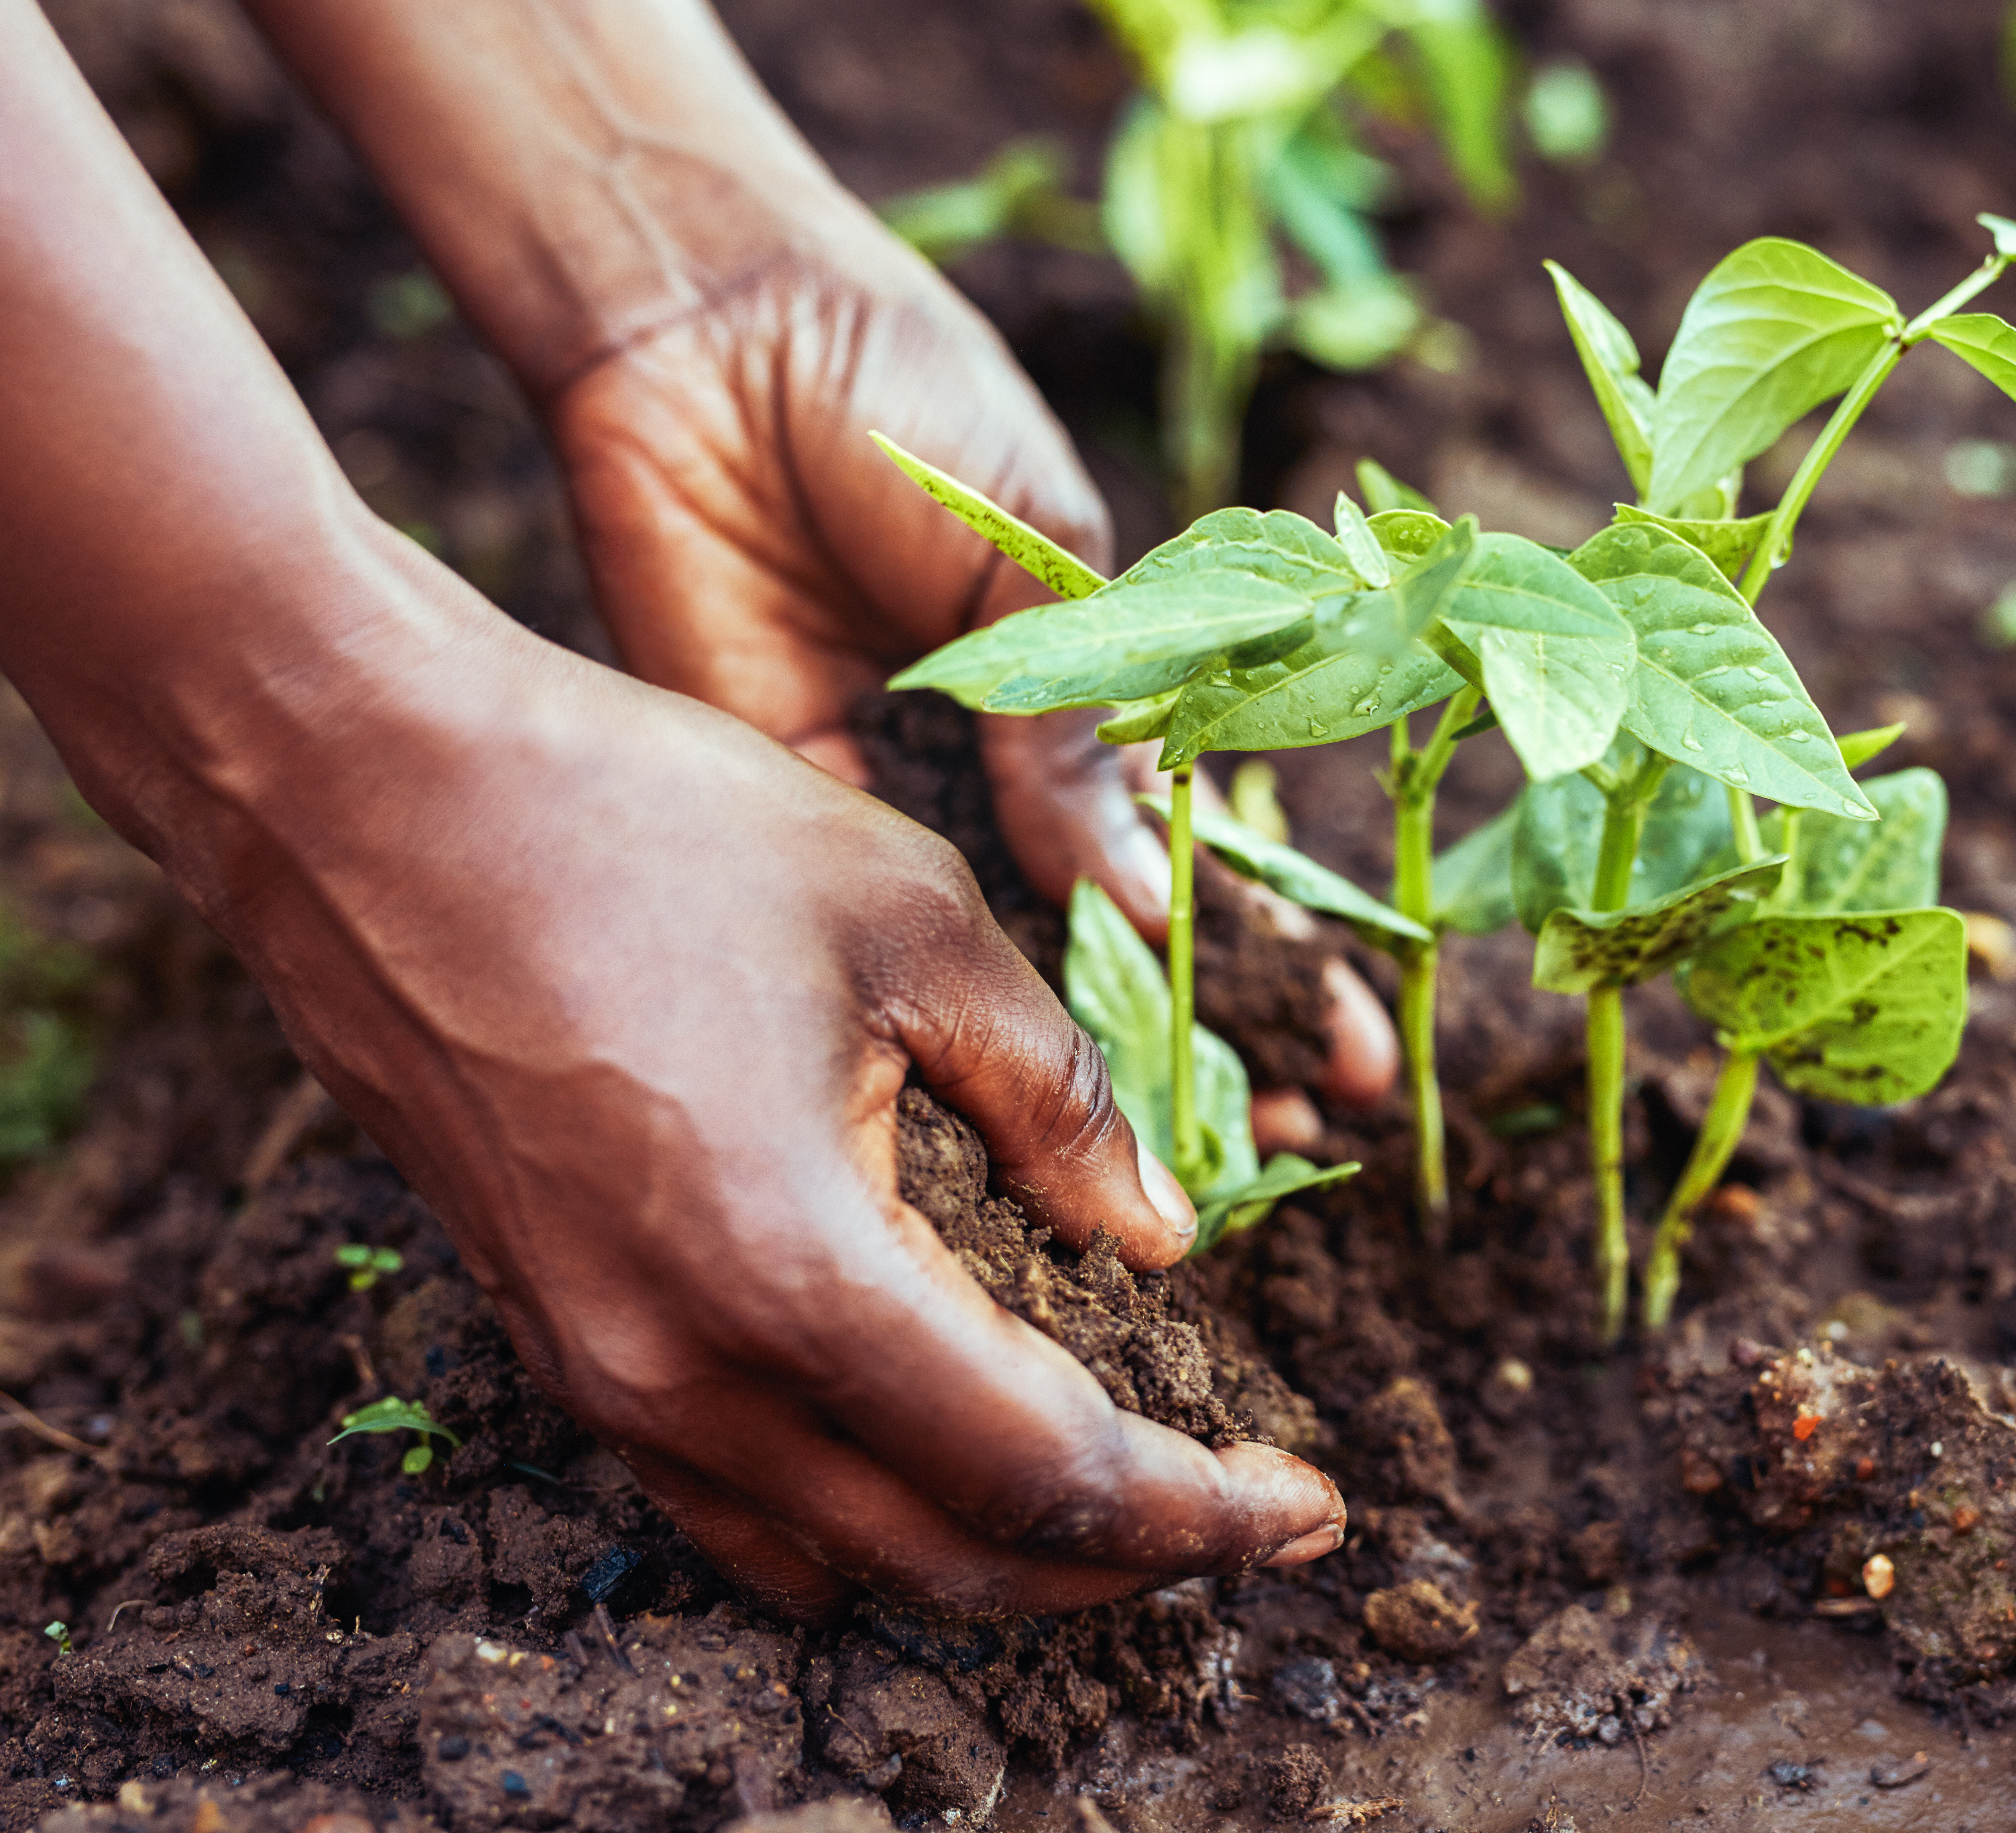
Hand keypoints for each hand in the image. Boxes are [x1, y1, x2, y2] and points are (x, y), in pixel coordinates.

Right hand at [214, 609, 1343, 1618]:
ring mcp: (596, 1368)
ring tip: (1116, 1494)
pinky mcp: (551, 1333)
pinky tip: (936, 1439)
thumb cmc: (642, 823)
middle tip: (1241, 1521)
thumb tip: (1157, 1229)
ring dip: (990, 1549)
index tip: (1309, 1509)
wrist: (367, 790)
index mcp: (791, 1270)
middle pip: (947, 1555)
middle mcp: (680, 1368)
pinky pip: (727, 1499)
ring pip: (834, 1552)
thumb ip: (1054, 1097)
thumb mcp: (910, 922)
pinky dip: (861, 1507)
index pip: (1048, 1471)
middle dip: (1118, 1564)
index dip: (1199, 1511)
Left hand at [541, 209, 1397, 1131]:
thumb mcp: (1033, 554)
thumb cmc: (900, 398)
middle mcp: (1010, 759)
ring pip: (1017, 959)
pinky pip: (880, 925)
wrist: (710, 337)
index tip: (1349, 1050)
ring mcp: (909, 789)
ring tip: (1183, 1161)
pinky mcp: (795, 799)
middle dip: (1212, 1037)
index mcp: (1101, 677)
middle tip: (1290, 1146)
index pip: (1210, 843)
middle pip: (1124, 931)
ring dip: (1098, 1060)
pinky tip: (1015, 1105)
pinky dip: (948, 1013)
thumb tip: (1145, 892)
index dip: (1278, 949)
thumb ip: (1082, 725)